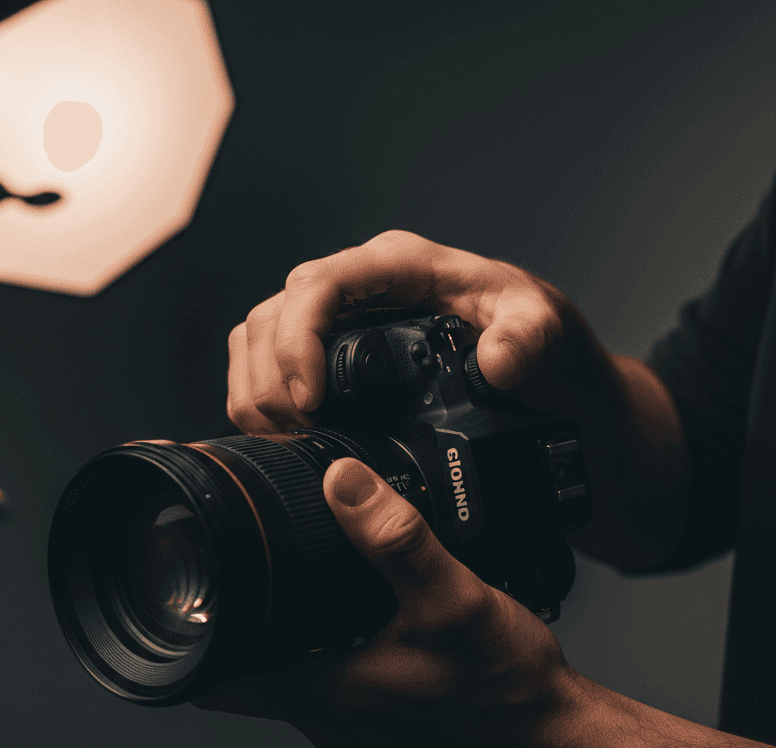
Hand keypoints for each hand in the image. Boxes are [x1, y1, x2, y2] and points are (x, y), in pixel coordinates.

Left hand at [193, 458, 576, 747]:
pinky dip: (318, 635)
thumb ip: (394, 539)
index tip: (171, 596)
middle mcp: (327, 714)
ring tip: (281, 566)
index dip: (184, 641)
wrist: (556, 737)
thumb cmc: (505, 689)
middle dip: (229, 617)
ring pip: (287, 667)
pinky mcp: (381, 708)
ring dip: (276, 625)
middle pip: (246, 667)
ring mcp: (354, 716)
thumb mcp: (450, 601)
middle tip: (228, 558)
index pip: (216, 681)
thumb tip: (341, 482)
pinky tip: (347, 598)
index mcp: (322, 696)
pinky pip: (326, 669)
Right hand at [226, 230, 587, 433]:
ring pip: (254, 339)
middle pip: (272, 316)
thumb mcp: (538, 326)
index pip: (317, 287)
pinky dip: (259, 399)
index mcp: (394, 266)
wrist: (524, 353)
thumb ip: (525, 337)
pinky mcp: (320, 349)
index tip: (310, 400)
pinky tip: (283, 433)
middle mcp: (353, 285)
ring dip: (256, 391)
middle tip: (297, 432)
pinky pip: (262, 363)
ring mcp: (332, 317)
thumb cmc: (523, 327)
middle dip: (271, 380)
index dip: (297, 342)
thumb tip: (496, 364)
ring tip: (288, 437)